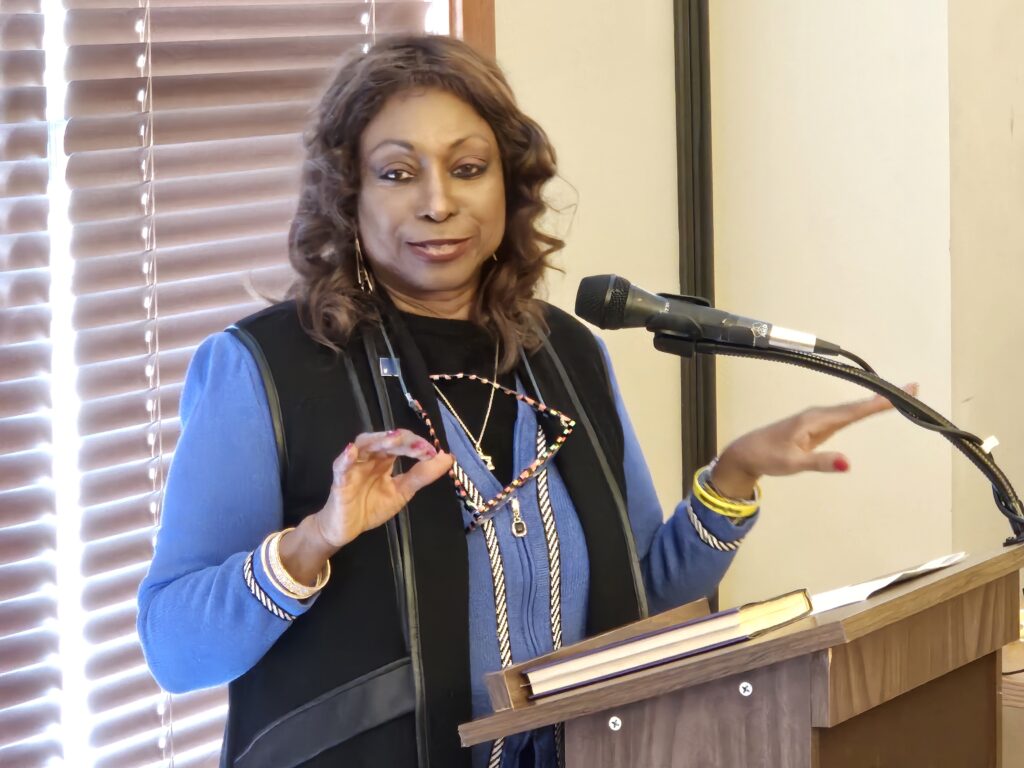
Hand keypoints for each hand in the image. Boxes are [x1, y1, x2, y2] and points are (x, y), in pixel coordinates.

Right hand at [279, 429, 452, 585]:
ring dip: (378, 440)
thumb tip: (448, 458)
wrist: (346, 529)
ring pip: (363, 445)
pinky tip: (352, 451)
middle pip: (384, 439)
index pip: (401, 443)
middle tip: (421, 447)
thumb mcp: (402, 491)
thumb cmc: (371, 506)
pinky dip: (345, 458)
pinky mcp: (340, 481)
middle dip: (403, 440)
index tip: (433, 453)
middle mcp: (369, 457)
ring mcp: (353, 466)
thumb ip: (422, 476)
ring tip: (393, 439)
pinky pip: (340, 467)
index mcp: (385, 458)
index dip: (417, 445)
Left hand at [710, 384, 918, 499]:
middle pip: (857, 405)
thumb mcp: (793, 464)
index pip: (853, 410)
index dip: (879, 402)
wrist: (747, 453)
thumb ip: (820, 462)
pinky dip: (862, 410)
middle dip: (884, 397)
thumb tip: (848, 464)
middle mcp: (819, 415)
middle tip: (913, 389)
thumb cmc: (768, 457)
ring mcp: (818, 419)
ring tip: (902, 396)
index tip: (903, 393)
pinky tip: (873, 408)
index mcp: (814, 420)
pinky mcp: (817, 426)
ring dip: (876, 402)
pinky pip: (845, 416)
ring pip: (852, 409)